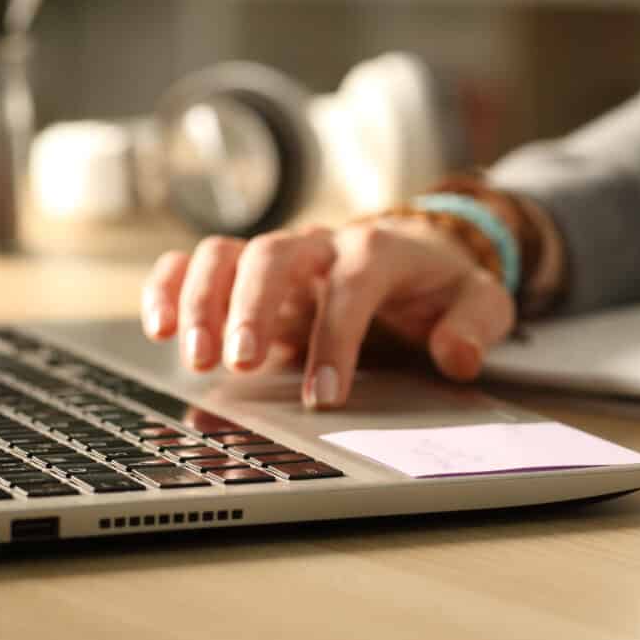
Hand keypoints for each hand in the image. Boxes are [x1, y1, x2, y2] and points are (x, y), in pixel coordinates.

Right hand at [139, 217, 515, 408]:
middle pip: (276, 254)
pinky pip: (197, 262)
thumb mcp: (482, 300)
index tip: (325, 396)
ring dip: (202, 299)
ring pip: (228, 253)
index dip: (337, 336)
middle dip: (252, 306)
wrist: (421, 252)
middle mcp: (322, 244)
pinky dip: (169, 285)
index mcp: (381, 249)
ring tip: (195, 358)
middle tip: (240, 364)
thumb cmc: (443, 283)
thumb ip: (476, 325)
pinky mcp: (249, 272)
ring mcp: (280, 256)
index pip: (354, 282)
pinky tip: (157, 327)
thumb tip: (456, 356)